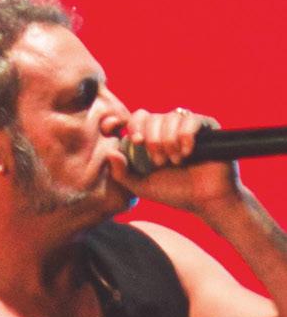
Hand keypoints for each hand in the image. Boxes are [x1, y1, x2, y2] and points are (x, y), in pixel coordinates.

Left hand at [111, 107, 241, 214]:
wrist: (205, 200)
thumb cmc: (174, 192)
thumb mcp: (141, 186)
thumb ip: (122, 173)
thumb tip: (110, 151)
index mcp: (151, 138)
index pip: (137, 118)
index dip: (132, 125)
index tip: (135, 141)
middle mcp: (168, 128)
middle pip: (151, 117)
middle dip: (152, 140)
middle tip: (159, 162)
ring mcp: (187, 125)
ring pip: (170, 117)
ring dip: (169, 142)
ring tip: (176, 162)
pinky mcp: (207, 126)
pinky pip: (191, 120)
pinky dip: (185, 137)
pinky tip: (187, 153)